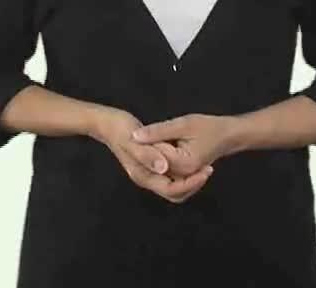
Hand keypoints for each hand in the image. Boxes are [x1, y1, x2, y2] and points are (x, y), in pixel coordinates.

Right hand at [90, 107, 214, 203]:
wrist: (107, 123)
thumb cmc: (119, 128)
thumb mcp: (133, 139)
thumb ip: (148, 154)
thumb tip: (164, 168)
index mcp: (143, 175)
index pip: (172, 189)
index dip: (191, 183)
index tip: (206, 171)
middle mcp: (146, 178)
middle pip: (175, 192)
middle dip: (193, 184)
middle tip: (208, 169)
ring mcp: (148, 173)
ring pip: (174, 186)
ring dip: (189, 179)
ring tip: (203, 166)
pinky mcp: (150, 165)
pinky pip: (170, 175)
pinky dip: (182, 172)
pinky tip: (189, 158)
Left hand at [131, 113, 232, 176]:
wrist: (227, 136)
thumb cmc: (209, 127)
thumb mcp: (183, 124)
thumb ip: (159, 131)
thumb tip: (135, 136)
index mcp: (184, 164)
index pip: (154, 156)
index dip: (146, 142)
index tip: (142, 130)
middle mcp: (183, 176)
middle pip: (154, 169)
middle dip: (146, 153)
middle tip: (145, 136)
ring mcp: (183, 179)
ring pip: (158, 175)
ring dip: (151, 161)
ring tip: (151, 142)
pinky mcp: (182, 177)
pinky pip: (165, 175)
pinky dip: (158, 164)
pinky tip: (157, 149)